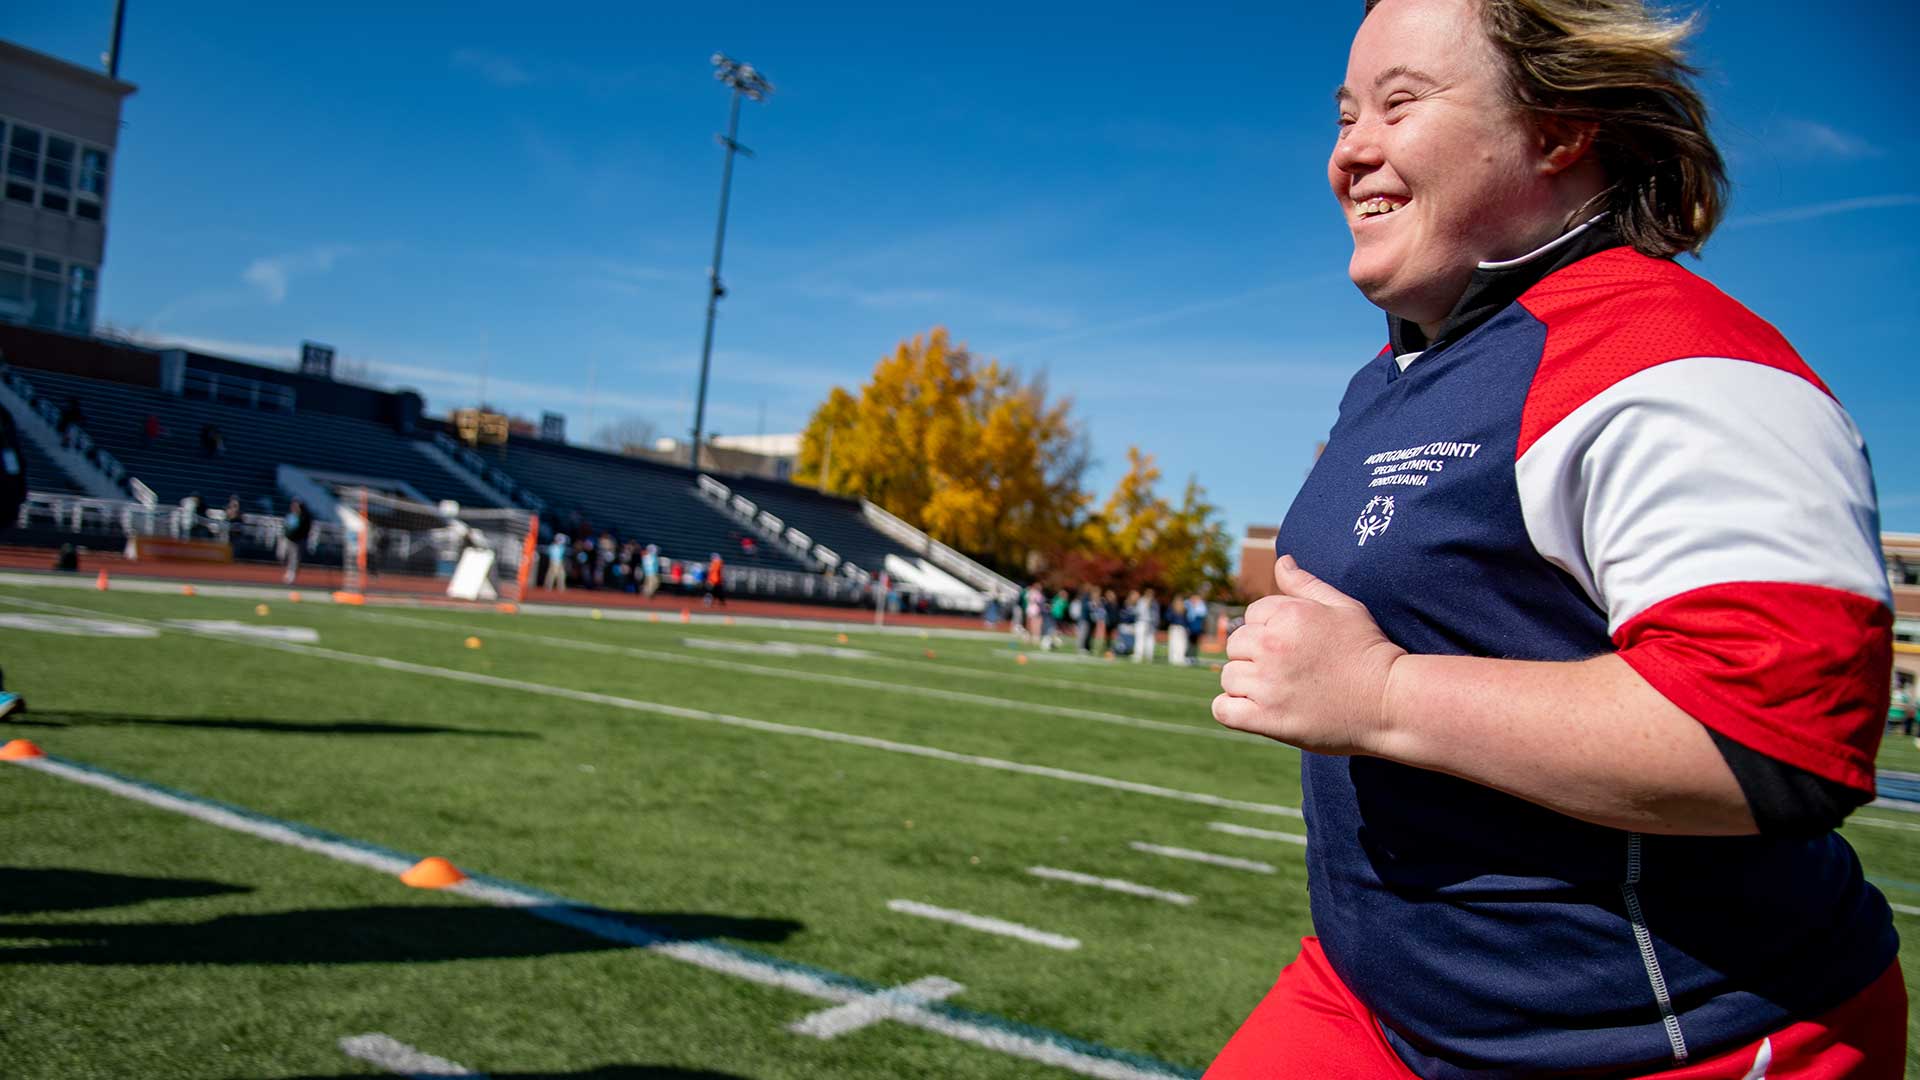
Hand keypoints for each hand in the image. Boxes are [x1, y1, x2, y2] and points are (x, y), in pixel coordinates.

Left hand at [1212, 554, 1405, 754]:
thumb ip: (1306, 584)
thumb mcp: (1345, 607)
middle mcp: (1272, 646)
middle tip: (1287, 670)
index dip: (1270, 629)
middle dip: (1255, 655)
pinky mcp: (1267, 719)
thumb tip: (1281, 561)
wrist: (1390, 702)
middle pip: (1236, 645)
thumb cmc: (1369, 651)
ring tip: (1277, 690)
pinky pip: (1223, 710)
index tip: (1294, 646)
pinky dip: (1232, 710)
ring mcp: (1268, 684)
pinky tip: (1254, 709)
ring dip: (1246, 684)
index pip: (1251, 615)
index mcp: (1288, 615)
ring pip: (1229, 677)